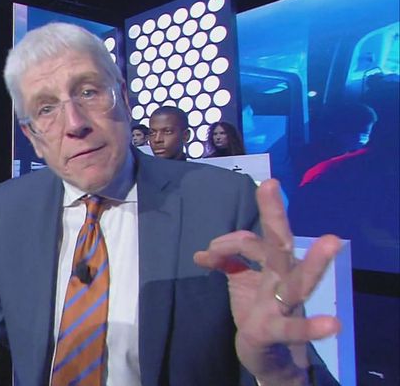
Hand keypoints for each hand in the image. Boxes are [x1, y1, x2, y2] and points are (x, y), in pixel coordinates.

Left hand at [194, 179, 341, 385]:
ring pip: (300, 280)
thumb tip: (201, 253)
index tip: (254, 197)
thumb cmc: (256, 310)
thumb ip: (227, 263)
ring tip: (334, 241)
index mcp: (274, 264)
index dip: (257, 218)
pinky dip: (312, 327)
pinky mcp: (279, 328)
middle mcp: (283, 277)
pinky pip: (295, 327)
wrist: (266, 352)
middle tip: (269, 185)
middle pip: (280, 242)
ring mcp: (285, 302)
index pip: (264, 234)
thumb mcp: (240, 282)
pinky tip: (333, 324)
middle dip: (275, 215)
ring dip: (316, 262)